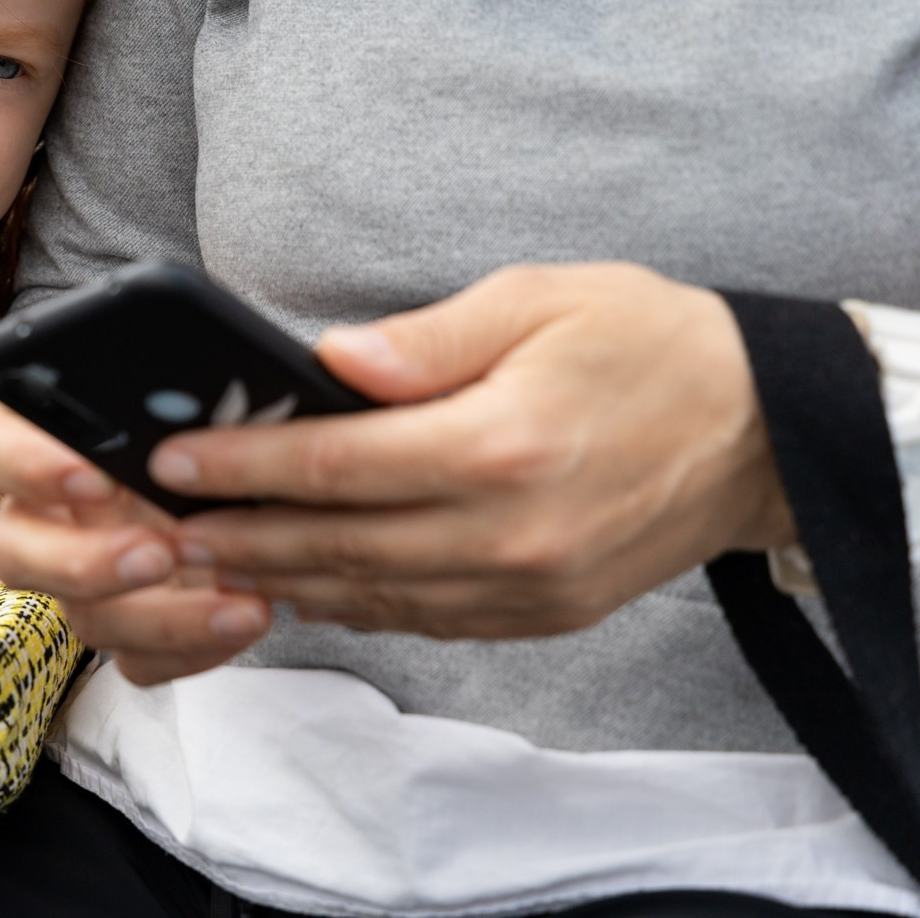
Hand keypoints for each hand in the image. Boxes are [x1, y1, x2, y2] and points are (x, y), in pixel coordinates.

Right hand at [0, 403, 270, 684]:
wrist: (243, 460)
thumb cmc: (205, 406)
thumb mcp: (188, 381)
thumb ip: (167, 392)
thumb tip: (189, 402)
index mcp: (35, 439)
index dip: (25, 467)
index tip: (92, 475)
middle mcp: (43, 515)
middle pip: (15, 554)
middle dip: (85, 563)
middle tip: (160, 552)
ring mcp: (80, 578)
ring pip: (83, 619)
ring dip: (162, 618)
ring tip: (240, 601)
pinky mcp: (126, 627)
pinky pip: (138, 662)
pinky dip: (192, 649)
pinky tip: (242, 618)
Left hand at [155, 262, 793, 640]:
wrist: (760, 430)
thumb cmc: (646, 343)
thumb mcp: (537, 300)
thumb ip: (425, 341)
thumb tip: (329, 364)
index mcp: (500, 443)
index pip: (338, 463)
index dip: (245, 465)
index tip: (171, 461)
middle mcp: (509, 531)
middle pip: (337, 543)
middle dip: (237, 534)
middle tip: (158, 524)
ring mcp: (527, 585)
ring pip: (371, 593)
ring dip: (280, 577)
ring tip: (204, 557)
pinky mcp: (542, 614)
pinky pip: (421, 617)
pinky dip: (352, 602)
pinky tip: (301, 581)